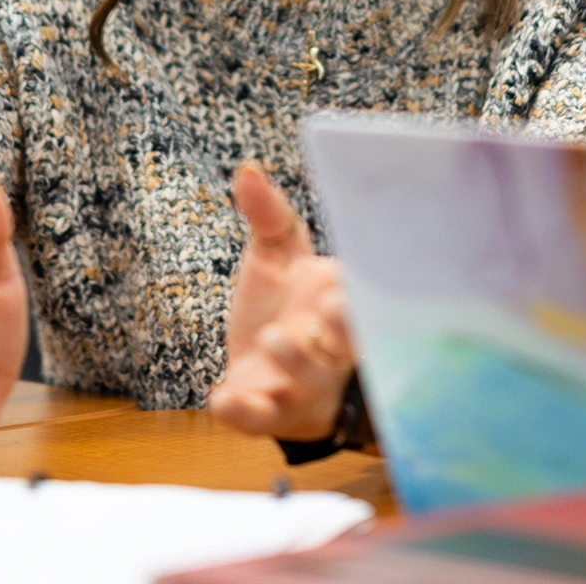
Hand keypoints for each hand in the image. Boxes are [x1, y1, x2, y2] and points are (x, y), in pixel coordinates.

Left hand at [207, 161, 355, 441]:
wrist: (261, 368)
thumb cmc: (281, 306)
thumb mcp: (275, 258)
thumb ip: (269, 216)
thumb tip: (247, 168)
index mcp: (340, 305)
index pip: (363, 299)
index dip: (358, 296)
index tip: (346, 285)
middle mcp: (329, 349)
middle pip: (350, 344)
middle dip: (344, 331)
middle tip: (331, 312)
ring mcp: (301, 384)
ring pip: (309, 380)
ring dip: (294, 362)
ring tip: (272, 338)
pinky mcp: (269, 413)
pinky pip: (262, 418)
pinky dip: (244, 413)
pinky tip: (222, 400)